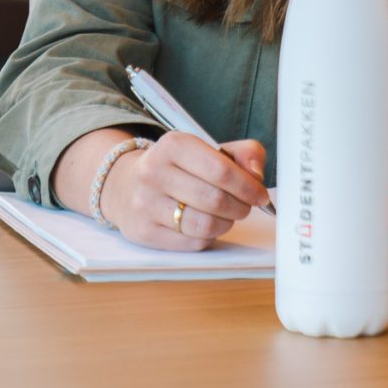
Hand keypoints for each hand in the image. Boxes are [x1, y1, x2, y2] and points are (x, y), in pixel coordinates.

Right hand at [99, 134, 267, 250]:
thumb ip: (243, 154)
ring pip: (204, 225)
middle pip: (215, 199)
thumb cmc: (178, 168)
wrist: (127, 186)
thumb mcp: (208, 150)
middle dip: (240, 207)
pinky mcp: (144, 232)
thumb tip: (256, 175)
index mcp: (173, 145)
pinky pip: (192, 242)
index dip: (248, 186)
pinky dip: (208, 236)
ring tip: (227, 216)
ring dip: (226, 223)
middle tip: (245, 206)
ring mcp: (145, 204)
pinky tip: (206, 225)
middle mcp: (154, 172)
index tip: (260, 195)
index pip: (221, 170)